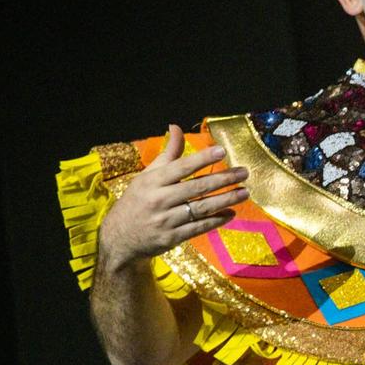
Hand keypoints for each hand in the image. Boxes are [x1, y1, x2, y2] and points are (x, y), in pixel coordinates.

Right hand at [99, 129, 246, 268]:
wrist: (120, 237)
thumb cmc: (137, 201)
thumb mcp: (147, 176)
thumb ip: (167, 154)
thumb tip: (176, 127)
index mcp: (151, 181)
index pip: (181, 167)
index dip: (202, 159)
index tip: (222, 151)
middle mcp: (158, 199)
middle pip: (197, 188)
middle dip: (223, 179)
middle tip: (244, 172)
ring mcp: (166, 220)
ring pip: (202, 208)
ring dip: (226, 200)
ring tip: (245, 192)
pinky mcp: (172, 238)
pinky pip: (199, 227)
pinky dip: (217, 220)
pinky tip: (231, 213)